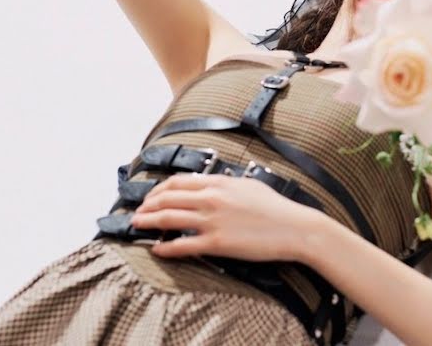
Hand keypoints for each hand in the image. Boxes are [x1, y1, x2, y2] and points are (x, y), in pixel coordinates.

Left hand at [129, 173, 321, 261]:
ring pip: (169, 219)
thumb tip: (213, 183)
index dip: (158, 190)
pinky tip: (157, 250)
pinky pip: (182, 246)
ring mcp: (212, 221)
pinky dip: (166, 248)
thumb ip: (227, 183)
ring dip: (148, 223)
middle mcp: (211, 199)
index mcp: (219, 183)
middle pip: (167, 199)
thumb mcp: (250, 185)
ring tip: (137, 226)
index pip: (178, 182)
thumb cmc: (276, 207)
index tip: (151, 196)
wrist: (294, 227)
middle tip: (137, 212)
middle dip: (147, 206)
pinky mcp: (217, 243)